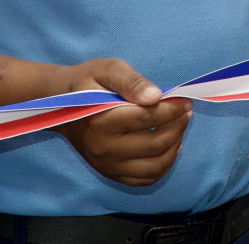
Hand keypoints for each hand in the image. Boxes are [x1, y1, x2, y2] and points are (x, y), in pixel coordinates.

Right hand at [52, 59, 191, 185]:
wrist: (62, 106)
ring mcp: (107, 165)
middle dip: (178, 126)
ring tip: (179, 127)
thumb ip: (132, 81)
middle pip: (155, 144)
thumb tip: (155, 96)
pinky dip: (164, 165)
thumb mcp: (108, 70)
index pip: (149, 118)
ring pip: (154, 166)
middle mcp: (103, 148)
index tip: (185, 100)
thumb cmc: (88, 83)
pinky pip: (145, 179)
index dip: (173, 109)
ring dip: (175, 146)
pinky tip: (169, 147)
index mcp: (102, 120)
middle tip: (186, 112)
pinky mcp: (110, 173)